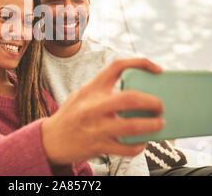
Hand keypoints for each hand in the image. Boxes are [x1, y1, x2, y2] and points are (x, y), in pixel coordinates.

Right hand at [41, 58, 164, 164]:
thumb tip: (141, 93)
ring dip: (152, 125)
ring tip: (160, 123)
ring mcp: (95, 128)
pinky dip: (140, 145)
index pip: (117, 66)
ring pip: (132, 126)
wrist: (50, 140)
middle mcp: (92, 106)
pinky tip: (142, 141)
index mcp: (91, 88)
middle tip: (161, 105)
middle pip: (129, 98)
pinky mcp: (99, 147)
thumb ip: (105, 91)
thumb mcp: (83, 95)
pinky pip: (127, 148)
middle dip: (152, 101)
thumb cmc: (72, 114)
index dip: (141, 63)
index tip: (157, 69)